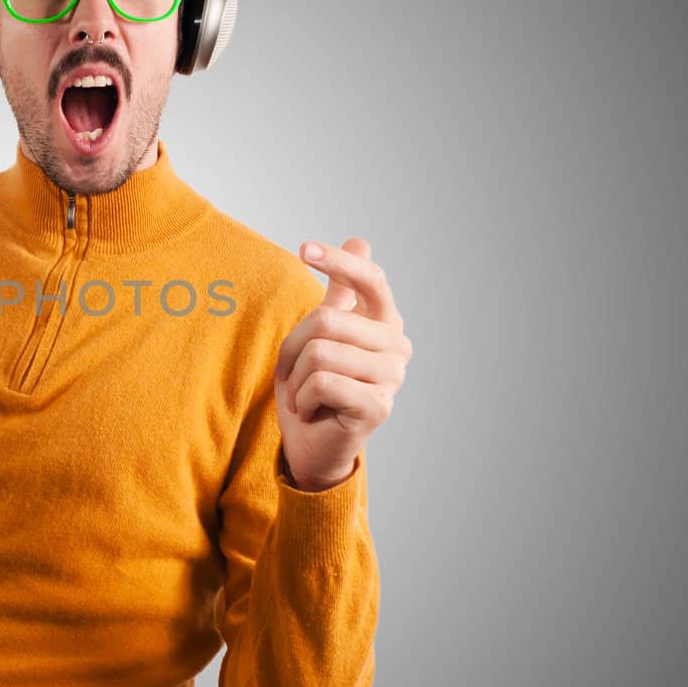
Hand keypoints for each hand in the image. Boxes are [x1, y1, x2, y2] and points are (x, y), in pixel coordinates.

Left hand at [272, 237, 410, 490]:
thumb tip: (362, 241)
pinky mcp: (377, 406)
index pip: (370, 280)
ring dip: (294, 378)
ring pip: (319, 352)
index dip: (338, 261)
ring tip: (302, 395)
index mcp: (386, 322)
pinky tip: (311, 411)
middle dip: (292, 347)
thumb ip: (342, 292)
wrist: (313, 445)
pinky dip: (301, 399)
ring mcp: (392, 377)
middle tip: (289, 373)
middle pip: (326, 319)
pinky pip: (320, 383)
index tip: (303, 249)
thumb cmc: (315, 388)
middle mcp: (397, 346)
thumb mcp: (322, 335)